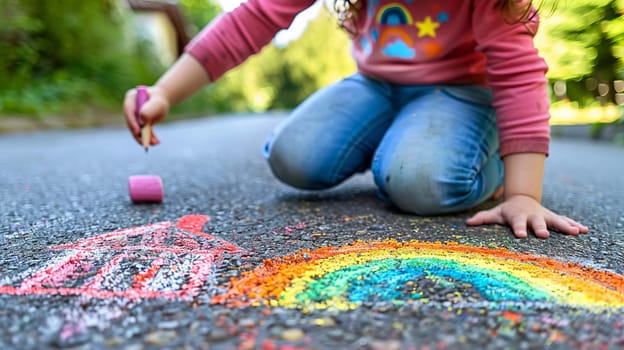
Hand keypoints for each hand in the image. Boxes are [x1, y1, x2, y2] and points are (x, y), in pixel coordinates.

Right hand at [123, 86, 169, 146]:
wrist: (164, 100)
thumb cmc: (160, 100)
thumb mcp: (157, 103)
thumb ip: (149, 110)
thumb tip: (142, 122)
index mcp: (131, 97)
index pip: (129, 111)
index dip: (132, 122)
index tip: (137, 131)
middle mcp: (130, 108)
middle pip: (131, 123)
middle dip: (139, 134)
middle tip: (145, 142)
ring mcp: (133, 116)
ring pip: (137, 130)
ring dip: (145, 138)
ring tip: (154, 143)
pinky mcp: (139, 123)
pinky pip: (143, 132)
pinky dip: (149, 138)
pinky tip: (156, 142)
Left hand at [465, 194, 588, 237]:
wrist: (522, 199)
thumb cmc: (507, 211)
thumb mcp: (495, 213)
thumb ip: (482, 218)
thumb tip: (467, 223)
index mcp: (518, 217)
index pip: (517, 224)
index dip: (519, 229)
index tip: (521, 236)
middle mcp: (533, 216)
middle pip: (537, 223)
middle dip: (541, 228)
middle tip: (545, 235)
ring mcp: (545, 216)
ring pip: (556, 221)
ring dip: (565, 226)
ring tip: (576, 232)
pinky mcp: (554, 217)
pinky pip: (565, 221)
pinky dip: (575, 224)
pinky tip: (585, 230)